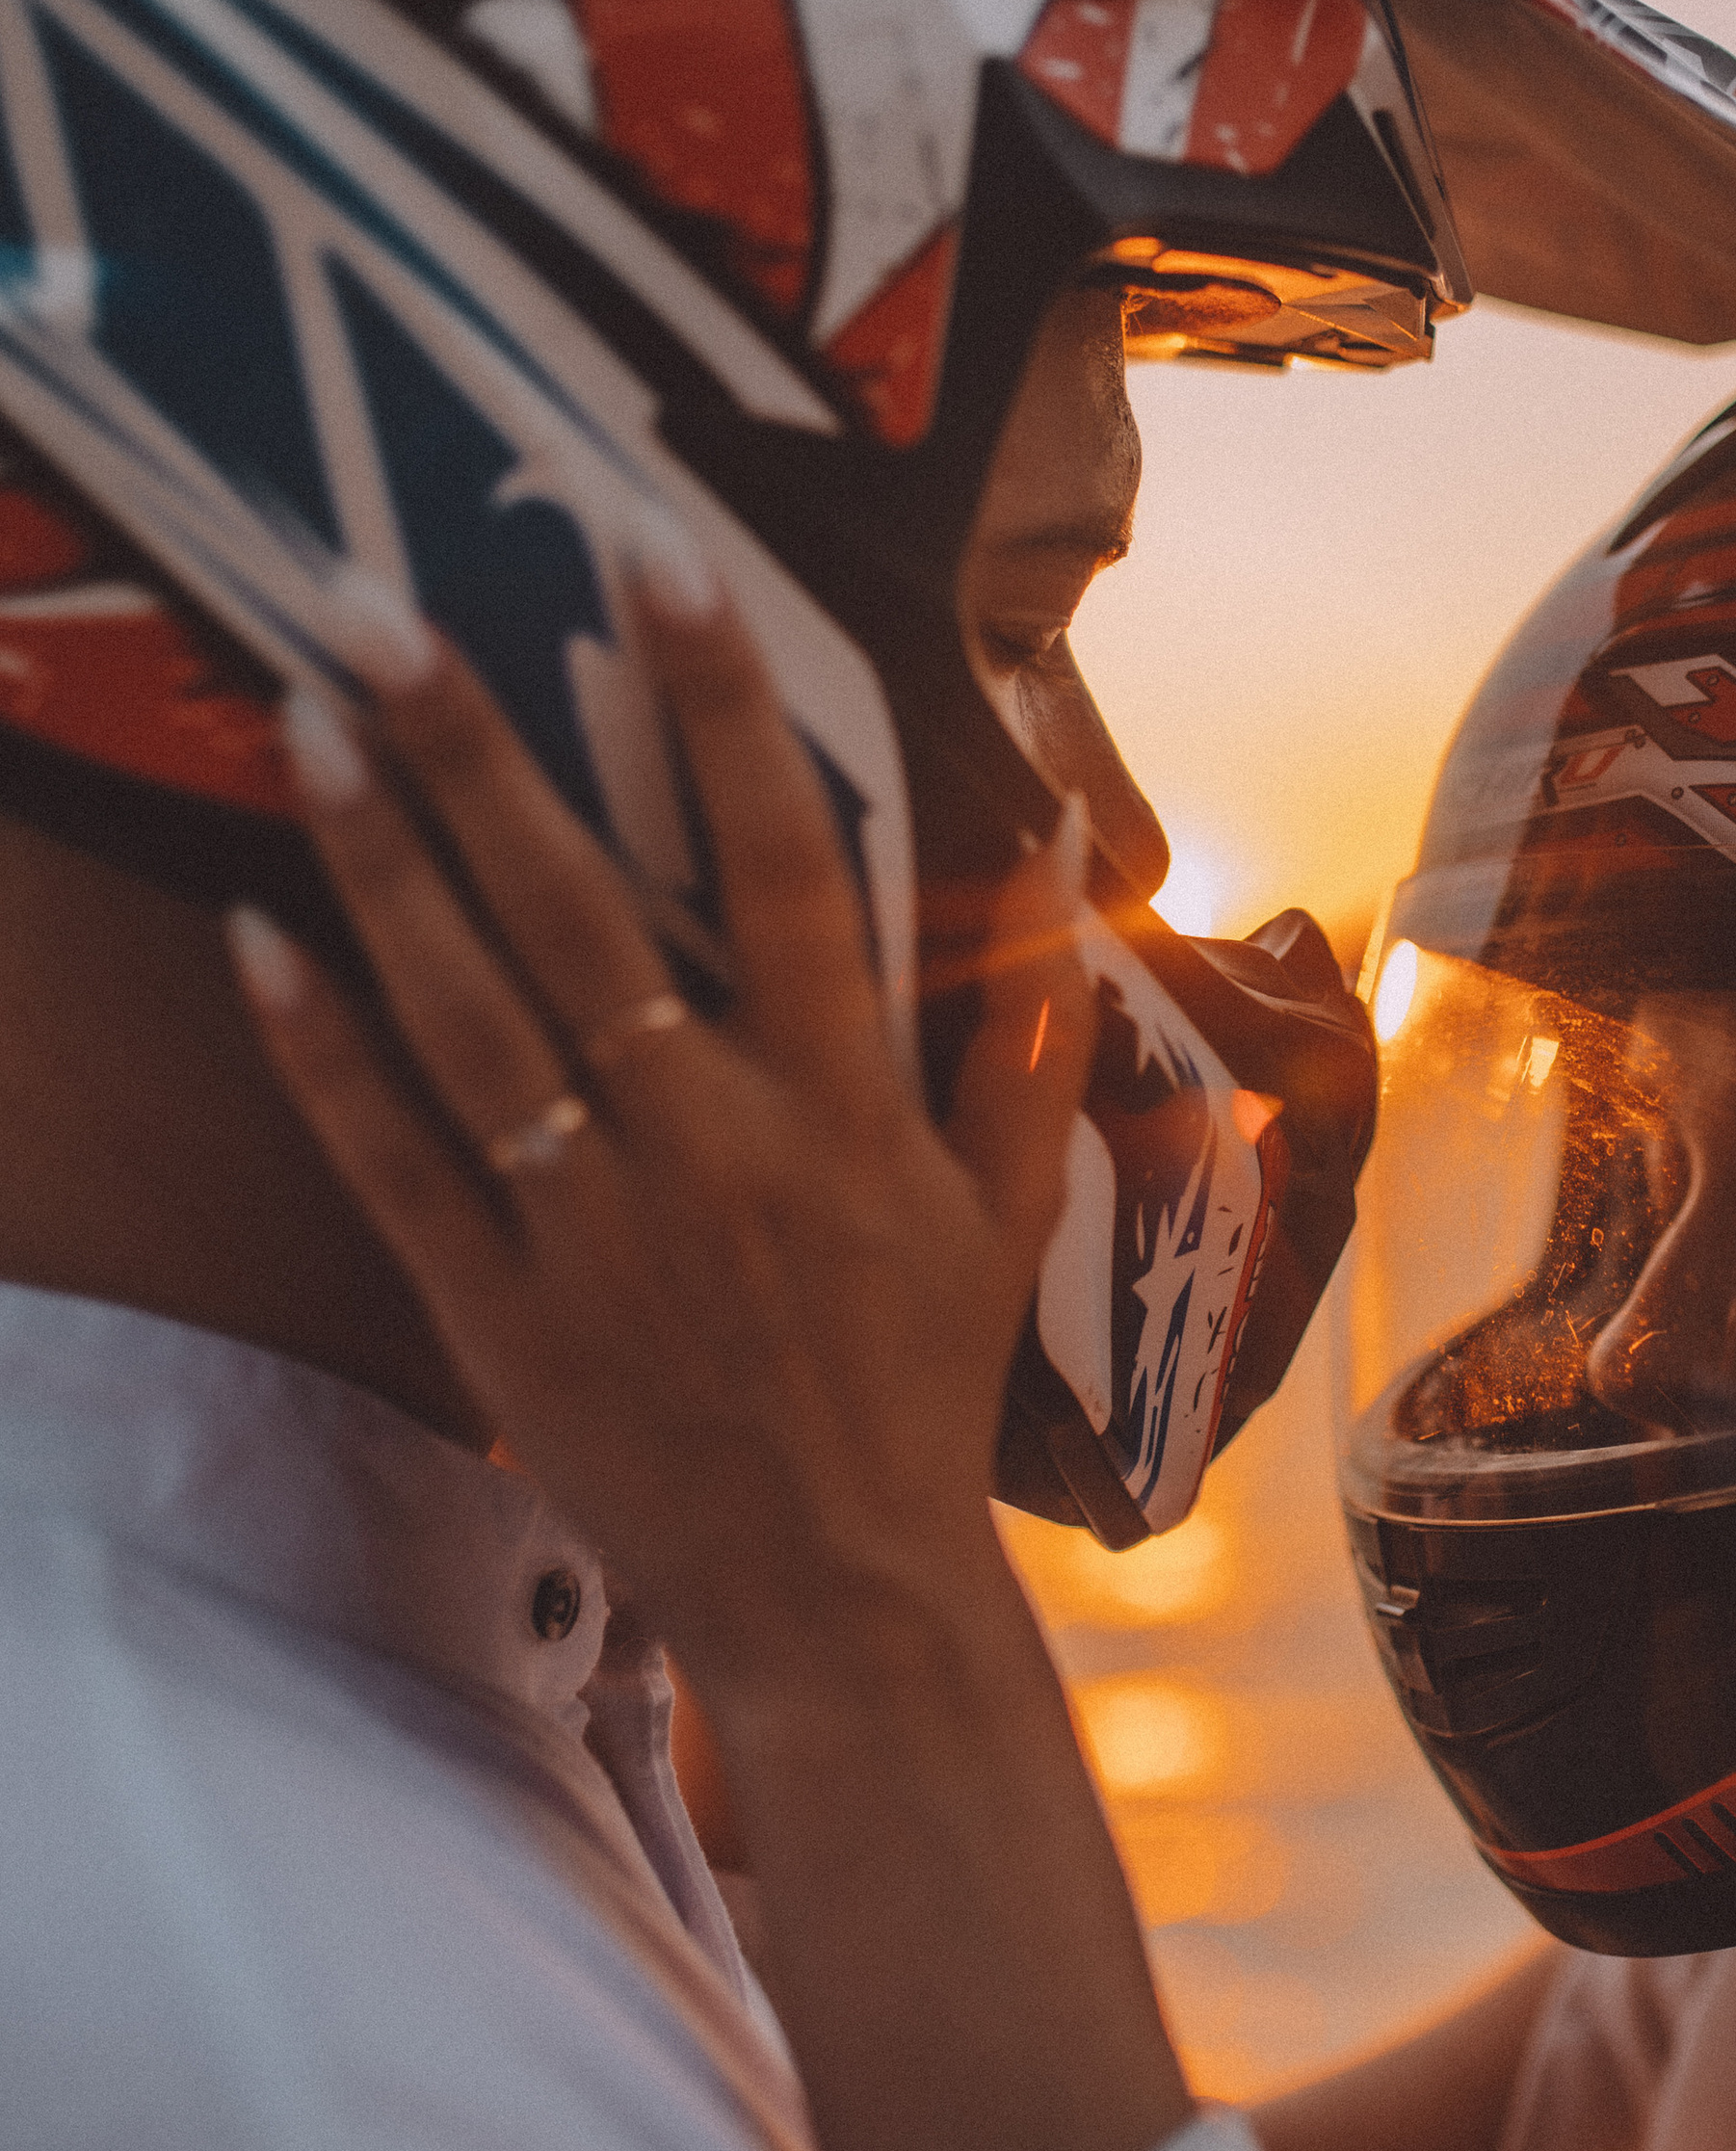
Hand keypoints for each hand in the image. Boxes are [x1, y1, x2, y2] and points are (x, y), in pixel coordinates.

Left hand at [230, 555, 1094, 1700]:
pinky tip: (253, 937)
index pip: (790, 865)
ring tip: (299, 720)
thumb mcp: (1011, 1208)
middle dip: (475, 750)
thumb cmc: (926, 1387)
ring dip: (376, 865)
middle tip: (370, 605)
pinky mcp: (498, 1313)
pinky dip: (323, 1055)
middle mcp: (716, 1148)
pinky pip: (393, 1165)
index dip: (723, 702)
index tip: (661, 551)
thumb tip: (1066, 833)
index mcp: (846, 1108)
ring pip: (468, 1019)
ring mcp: (595, 1230)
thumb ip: (1027, 1018)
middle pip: (583, 917)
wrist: (845, 1599)